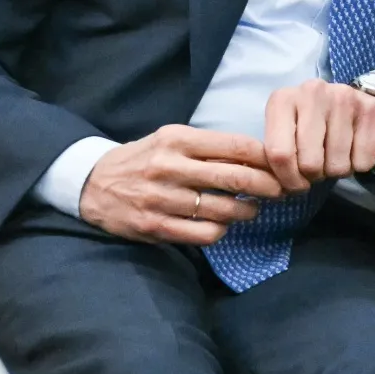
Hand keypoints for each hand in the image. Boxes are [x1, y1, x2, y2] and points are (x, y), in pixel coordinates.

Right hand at [79, 125, 285, 244]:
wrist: (93, 184)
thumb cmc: (145, 159)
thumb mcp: (172, 141)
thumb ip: (210, 148)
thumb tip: (260, 158)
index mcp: (178, 139)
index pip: (237, 146)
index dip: (266, 158)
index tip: (281, 166)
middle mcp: (169, 167)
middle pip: (236, 178)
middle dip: (268, 187)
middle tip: (280, 192)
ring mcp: (161, 198)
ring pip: (224, 210)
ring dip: (247, 211)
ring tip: (251, 209)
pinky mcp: (155, 226)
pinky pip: (204, 234)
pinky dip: (221, 231)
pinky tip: (221, 224)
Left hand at [263, 80, 374, 192]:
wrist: (357, 101)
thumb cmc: (314, 123)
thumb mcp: (286, 131)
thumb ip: (275, 154)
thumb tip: (275, 186)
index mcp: (283, 100)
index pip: (279, 154)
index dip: (288, 179)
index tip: (295, 183)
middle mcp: (313, 93)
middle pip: (310, 163)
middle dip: (315, 176)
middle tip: (318, 167)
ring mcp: (344, 98)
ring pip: (337, 166)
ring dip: (337, 171)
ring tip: (336, 155)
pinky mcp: (371, 110)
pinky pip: (363, 161)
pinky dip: (359, 165)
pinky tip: (354, 149)